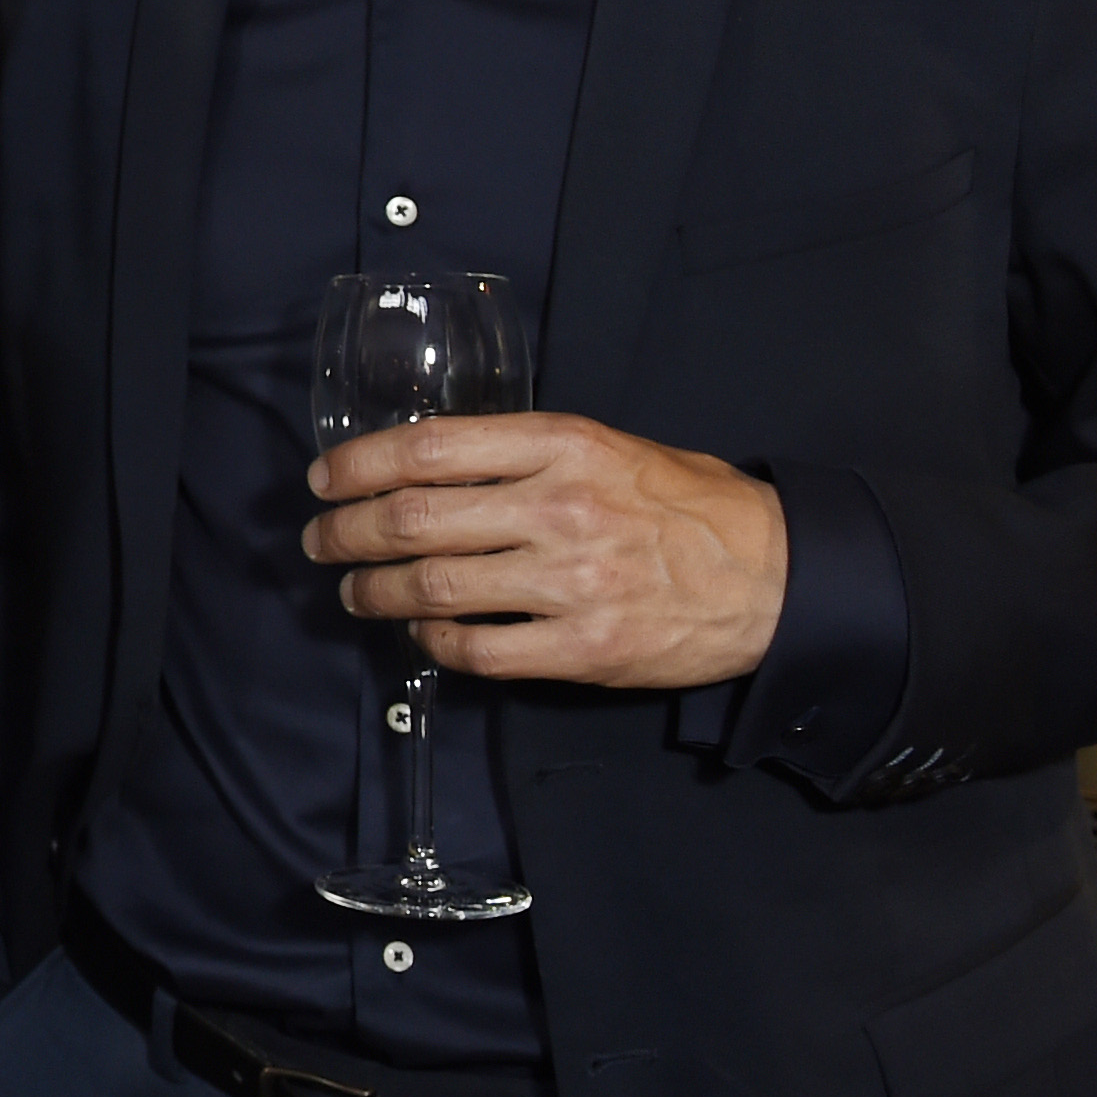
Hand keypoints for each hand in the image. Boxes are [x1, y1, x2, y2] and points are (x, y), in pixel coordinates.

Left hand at [304, 413, 790, 692]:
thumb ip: (522, 454)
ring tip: (355, 592)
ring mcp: (571, 582)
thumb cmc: (684, 505)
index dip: (358, 466)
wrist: (775, 577)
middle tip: (321, 541)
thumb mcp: (607, 447)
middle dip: (346, 534)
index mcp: (563, 446)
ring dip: (375, 593)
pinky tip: (422, 633)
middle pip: (412, 521)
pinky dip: (433, 643)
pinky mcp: (584, 648)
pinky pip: (477, 650)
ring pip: (432, 588)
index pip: (429, 449)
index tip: (324, 481)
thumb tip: (423, 466)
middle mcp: (560, 509)